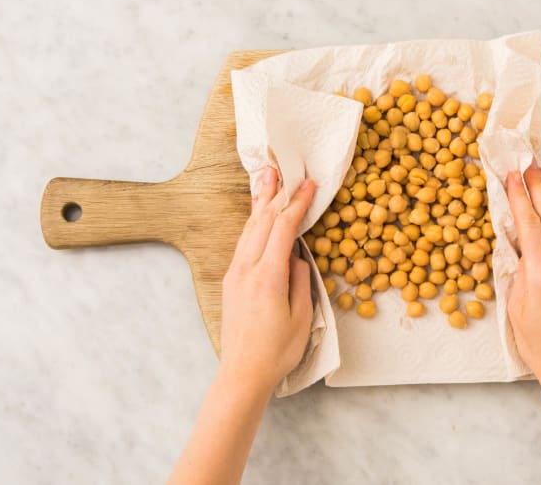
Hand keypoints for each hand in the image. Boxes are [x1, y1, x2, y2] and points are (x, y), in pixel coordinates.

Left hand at [220, 166, 315, 393]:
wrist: (242, 373)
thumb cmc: (277, 350)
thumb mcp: (301, 316)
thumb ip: (300, 279)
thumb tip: (297, 255)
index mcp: (267, 276)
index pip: (283, 228)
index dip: (297, 203)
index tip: (310, 185)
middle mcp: (246, 269)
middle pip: (261, 221)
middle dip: (275, 193)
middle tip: (284, 169)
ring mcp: (234, 273)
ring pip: (249, 229)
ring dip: (260, 202)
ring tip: (266, 180)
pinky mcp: (230, 280)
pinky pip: (243, 242)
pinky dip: (253, 222)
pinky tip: (256, 214)